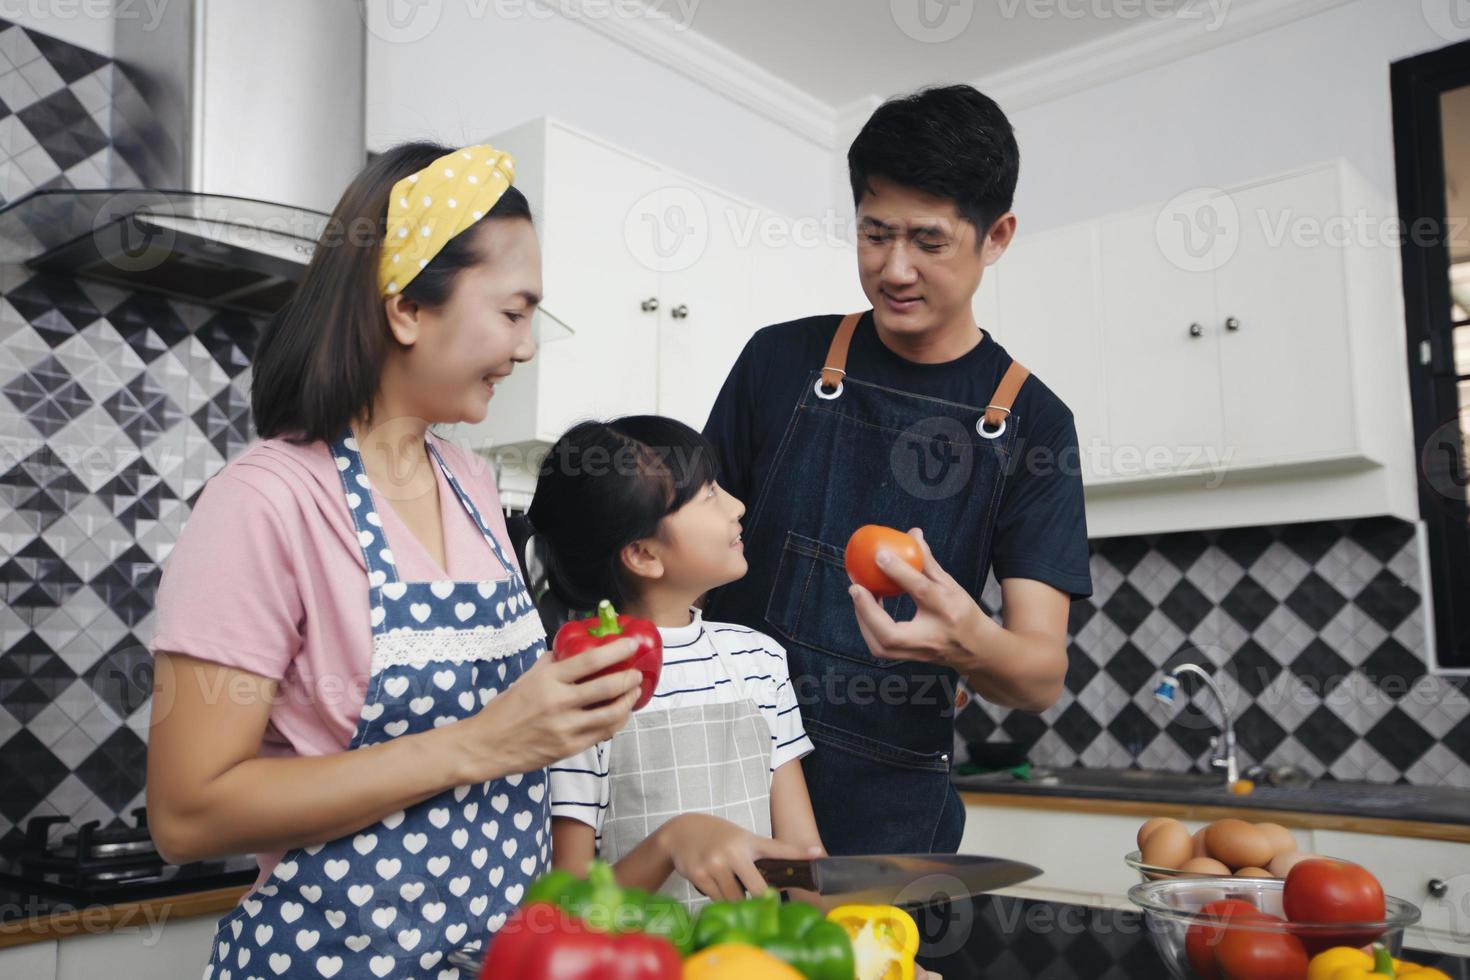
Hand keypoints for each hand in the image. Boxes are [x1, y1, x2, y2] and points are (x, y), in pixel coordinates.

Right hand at [457, 639, 642, 782]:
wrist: (487, 746)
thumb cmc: (505, 710)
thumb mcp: (525, 679)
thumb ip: (550, 665)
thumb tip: (570, 650)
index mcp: (547, 680)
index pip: (589, 661)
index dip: (615, 651)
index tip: (631, 644)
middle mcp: (559, 702)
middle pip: (606, 687)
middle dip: (629, 678)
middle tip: (637, 673)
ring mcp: (566, 728)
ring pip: (611, 714)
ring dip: (628, 702)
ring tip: (635, 692)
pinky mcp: (569, 748)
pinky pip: (602, 733)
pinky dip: (617, 722)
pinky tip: (621, 714)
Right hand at [656, 814, 822, 900]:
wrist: (680, 832)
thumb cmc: (717, 837)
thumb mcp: (740, 839)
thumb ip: (760, 857)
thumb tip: (781, 882)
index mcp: (747, 840)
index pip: (777, 848)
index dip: (798, 852)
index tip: (817, 855)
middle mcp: (733, 851)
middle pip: (757, 888)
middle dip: (760, 898)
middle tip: (760, 900)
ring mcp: (715, 864)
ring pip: (736, 898)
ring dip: (737, 899)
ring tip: (730, 885)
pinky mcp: (699, 875)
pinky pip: (717, 899)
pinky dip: (720, 899)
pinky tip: (715, 885)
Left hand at [847, 527, 989, 671]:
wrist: (977, 650)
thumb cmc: (962, 612)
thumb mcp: (951, 584)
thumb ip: (927, 561)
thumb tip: (912, 533)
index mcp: (947, 610)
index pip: (921, 590)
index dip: (899, 571)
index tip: (879, 555)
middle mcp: (932, 636)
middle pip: (891, 635)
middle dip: (868, 611)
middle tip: (856, 588)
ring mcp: (919, 653)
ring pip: (881, 647)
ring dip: (864, 620)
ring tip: (859, 595)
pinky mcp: (909, 659)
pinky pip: (881, 648)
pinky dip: (869, 627)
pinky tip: (866, 609)